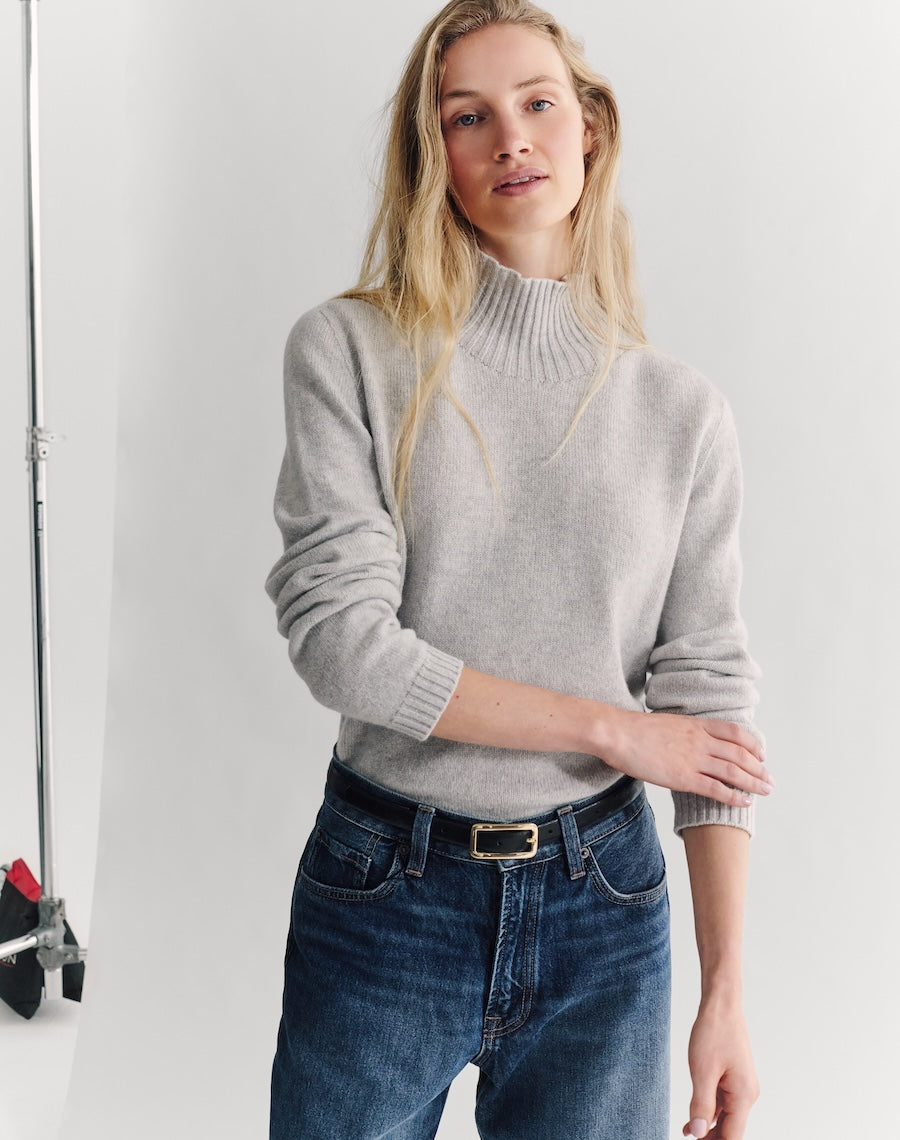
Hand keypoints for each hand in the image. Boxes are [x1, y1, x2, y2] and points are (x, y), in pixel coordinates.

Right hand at [599, 708, 773, 807]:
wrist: (618, 733)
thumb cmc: (635, 729)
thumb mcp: (668, 722)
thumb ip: (685, 731)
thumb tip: (690, 739)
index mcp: (696, 725)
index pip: (735, 732)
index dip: (752, 744)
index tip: (761, 754)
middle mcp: (700, 741)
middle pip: (740, 754)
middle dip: (759, 768)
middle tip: (770, 779)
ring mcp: (693, 759)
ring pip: (734, 771)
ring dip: (754, 782)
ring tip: (765, 791)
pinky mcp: (684, 778)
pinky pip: (716, 788)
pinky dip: (733, 796)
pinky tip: (744, 801)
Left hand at [683, 1002, 759, 1138]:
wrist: (721, 1005)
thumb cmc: (714, 1032)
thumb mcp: (702, 1071)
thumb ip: (700, 1105)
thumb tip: (697, 1134)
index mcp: (744, 1095)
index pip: (733, 1137)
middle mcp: (747, 1094)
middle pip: (731, 1130)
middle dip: (711, 1139)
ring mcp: (741, 1086)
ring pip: (726, 1118)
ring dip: (708, 1128)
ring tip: (686, 1134)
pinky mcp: (733, 1079)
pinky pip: (722, 1103)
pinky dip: (709, 1113)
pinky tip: (691, 1121)